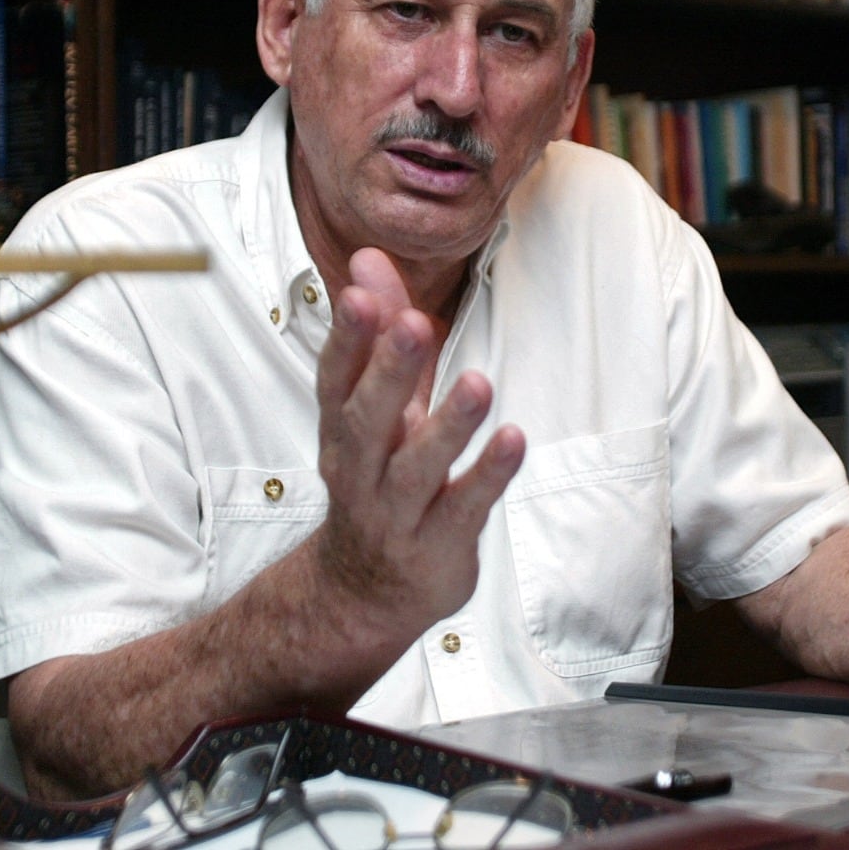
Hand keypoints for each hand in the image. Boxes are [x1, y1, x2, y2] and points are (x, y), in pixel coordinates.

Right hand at [312, 248, 524, 628]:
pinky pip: (463, 508)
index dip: (346, 339)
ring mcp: (396, 513)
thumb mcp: (375, 405)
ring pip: (418, 469)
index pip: (335, 381)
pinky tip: (513, 439)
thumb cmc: (378, 478)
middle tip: (412, 322)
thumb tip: (367, 257)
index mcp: (341, 431)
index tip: (356, 293)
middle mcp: (360, 472)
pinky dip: (486, 475)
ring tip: (478, 383)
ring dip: (447, 426)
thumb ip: (378, 332)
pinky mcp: (437, 546)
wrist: (367, 592)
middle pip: (367, 421)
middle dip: (389, 371)